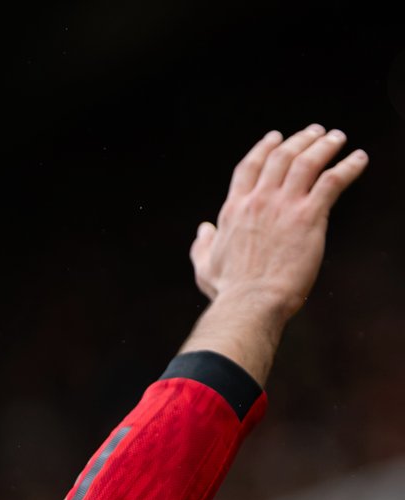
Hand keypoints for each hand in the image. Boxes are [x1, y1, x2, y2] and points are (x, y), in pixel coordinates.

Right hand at [191, 124, 367, 322]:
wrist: (251, 303)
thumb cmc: (229, 292)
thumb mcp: (205, 268)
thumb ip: (202, 245)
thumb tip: (202, 229)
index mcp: (235, 210)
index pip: (250, 167)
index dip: (264, 148)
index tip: (276, 137)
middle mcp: (259, 201)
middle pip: (282, 156)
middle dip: (300, 140)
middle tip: (315, 133)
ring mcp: (284, 206)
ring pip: (307, 161)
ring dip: (324, 145)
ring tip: (336, 138)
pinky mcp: (309, 216)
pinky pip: (333, 181)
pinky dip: (349, 167)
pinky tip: (359, 160)